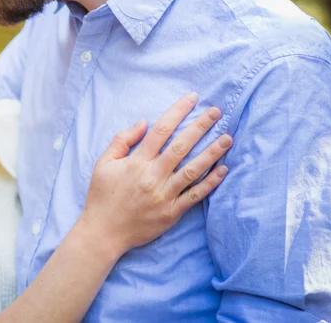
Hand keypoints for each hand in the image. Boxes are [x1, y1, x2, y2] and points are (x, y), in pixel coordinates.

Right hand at [78, 92, 230, 259]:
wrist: (104, 231)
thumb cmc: (102, 195)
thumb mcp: (103, 163)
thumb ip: (122, 140)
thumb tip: (144, 122)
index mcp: (136, 162)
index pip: (160, 131)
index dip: (177, 112)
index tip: (192, 99)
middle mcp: (153, 176)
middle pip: (181, 146)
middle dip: (200, 126)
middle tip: (216, 112)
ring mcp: (164, 195)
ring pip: (193, 170)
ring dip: (212, 152)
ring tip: (228, 138)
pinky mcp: (172, 212)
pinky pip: (195, 195)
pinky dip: (210, 182)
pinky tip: (223, 169)